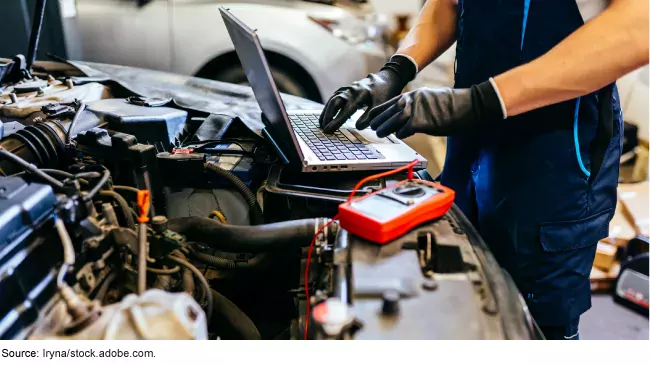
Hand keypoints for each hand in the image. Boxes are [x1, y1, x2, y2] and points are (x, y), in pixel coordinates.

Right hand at [319, 55, 416, 133]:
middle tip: (323, 129)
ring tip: (322, 124)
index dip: (337, 121)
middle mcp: (352, 90)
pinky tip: (326, 115)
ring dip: (326, 112)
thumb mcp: (381, 105)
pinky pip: (334, 97)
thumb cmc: (384, 94)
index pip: (346, 110)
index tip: (329, 129)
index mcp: (362, 94)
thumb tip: (358, 127)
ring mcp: (348, 88)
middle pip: (335, 102)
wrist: (386, 79)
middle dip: (328, 116)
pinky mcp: (346, 89)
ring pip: (333, 99)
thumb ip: (370, 116)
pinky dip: (329, 106)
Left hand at [367, 80, 504, 138]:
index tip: (370, 118)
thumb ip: (416, 105)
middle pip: (386, 112)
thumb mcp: (429, 99)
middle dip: (377, 121)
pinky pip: (404, 131)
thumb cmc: (452, 104)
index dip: (377, 112)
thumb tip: (407, 116)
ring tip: (379, 133)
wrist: (467, 105)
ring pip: (390, 122)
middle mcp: (410, 100)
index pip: (387, 103)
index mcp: (412, 95)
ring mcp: (414, 111)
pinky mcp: (420, 122)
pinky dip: (401, 135)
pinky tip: (401, 136)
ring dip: (384, 129)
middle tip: (371, 128)